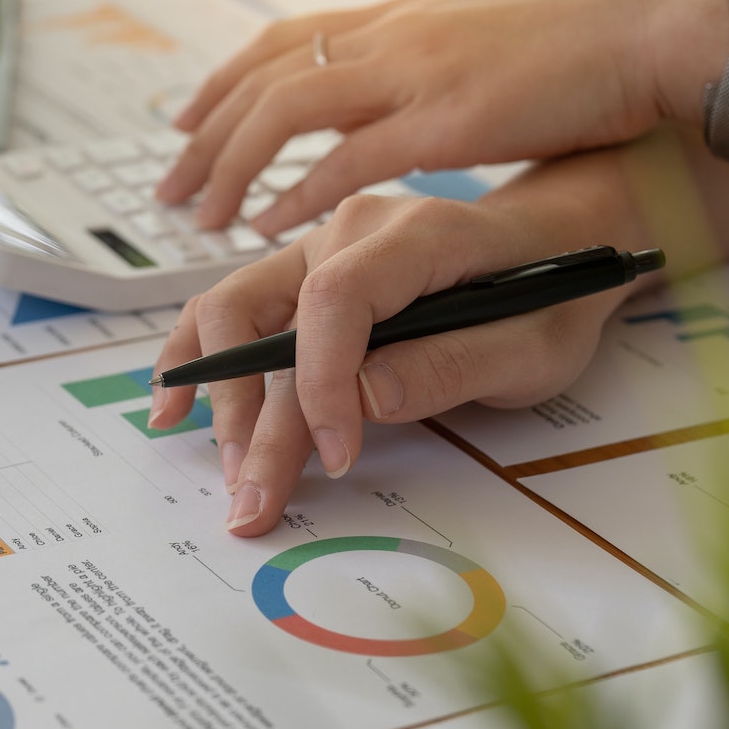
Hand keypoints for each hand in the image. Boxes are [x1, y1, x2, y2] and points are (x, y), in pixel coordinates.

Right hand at [147, 170, 649, 535]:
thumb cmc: (548, 299)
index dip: (322, 383)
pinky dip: (198, 362)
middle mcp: (348, 230)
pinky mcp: (299, 279)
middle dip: (254, 417)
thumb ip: (451, 365)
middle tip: (254, 499)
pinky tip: (173, 408)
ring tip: (227, 473)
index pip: (336, 299)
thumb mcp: (532, 346)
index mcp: (414, 234)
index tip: (337, 457)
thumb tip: (363, 397)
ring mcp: (314, 250)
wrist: (554, 251)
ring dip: (221, 399)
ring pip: (230, 313)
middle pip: (264, 312)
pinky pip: (231, 313)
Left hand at [154, 0, 728, 232]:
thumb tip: (387, 97)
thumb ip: (427, 65)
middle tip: (168, 185)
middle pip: (266, 74)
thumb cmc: (591, 50)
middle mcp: (396, 34)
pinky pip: (349, 159)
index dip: (225, 80)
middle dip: (206, 131)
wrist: (660, 36)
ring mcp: (418, 71)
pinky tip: (269, 225)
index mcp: (404, 15)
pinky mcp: (450, 119)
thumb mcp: (485, 43)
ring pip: (287, 110)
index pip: (285, 39)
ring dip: (234, 164)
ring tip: (202, 215)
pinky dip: (299, 193)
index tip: (185, 118)